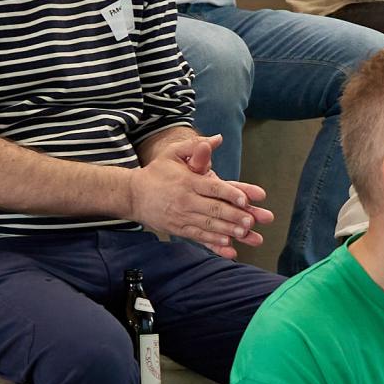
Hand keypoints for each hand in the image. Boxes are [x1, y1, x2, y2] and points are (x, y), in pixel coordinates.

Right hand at [126, 132, 271, 257]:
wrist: (133, 195)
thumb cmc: (157, 172)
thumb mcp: (173, 153)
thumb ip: (196, 145)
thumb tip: (218, 138)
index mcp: (188, 181)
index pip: (212, 188)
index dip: (230, 194)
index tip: (245, 199)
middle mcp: (186, 200)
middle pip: (213, 209)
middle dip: (233, 215)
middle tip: (250, 221)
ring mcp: (182, 216)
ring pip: (208, 225)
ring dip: (227, 230)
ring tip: (244, 233)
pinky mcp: (179, 228)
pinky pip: (199, 236)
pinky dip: (213, 242)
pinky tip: (227, 245)